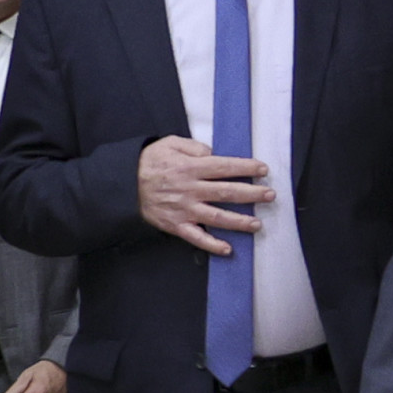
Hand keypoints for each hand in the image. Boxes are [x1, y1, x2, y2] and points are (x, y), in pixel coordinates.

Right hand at [137, 136, 272, 255]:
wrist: (123, 184)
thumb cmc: (148, 161)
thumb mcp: (170, 143)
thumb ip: (194, 147)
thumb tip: (213, 154)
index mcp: (191, 167)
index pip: (225, 167)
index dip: (247, 168)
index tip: (263, 170)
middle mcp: (191, 189)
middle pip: (227, 192)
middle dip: (252, 194)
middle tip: (270, 196)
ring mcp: (184, 209)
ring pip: (217, 217)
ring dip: (239, 222)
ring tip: (258, 224)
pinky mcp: (176, 225)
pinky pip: (196, 238)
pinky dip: (212, 245)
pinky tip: (228, 249)